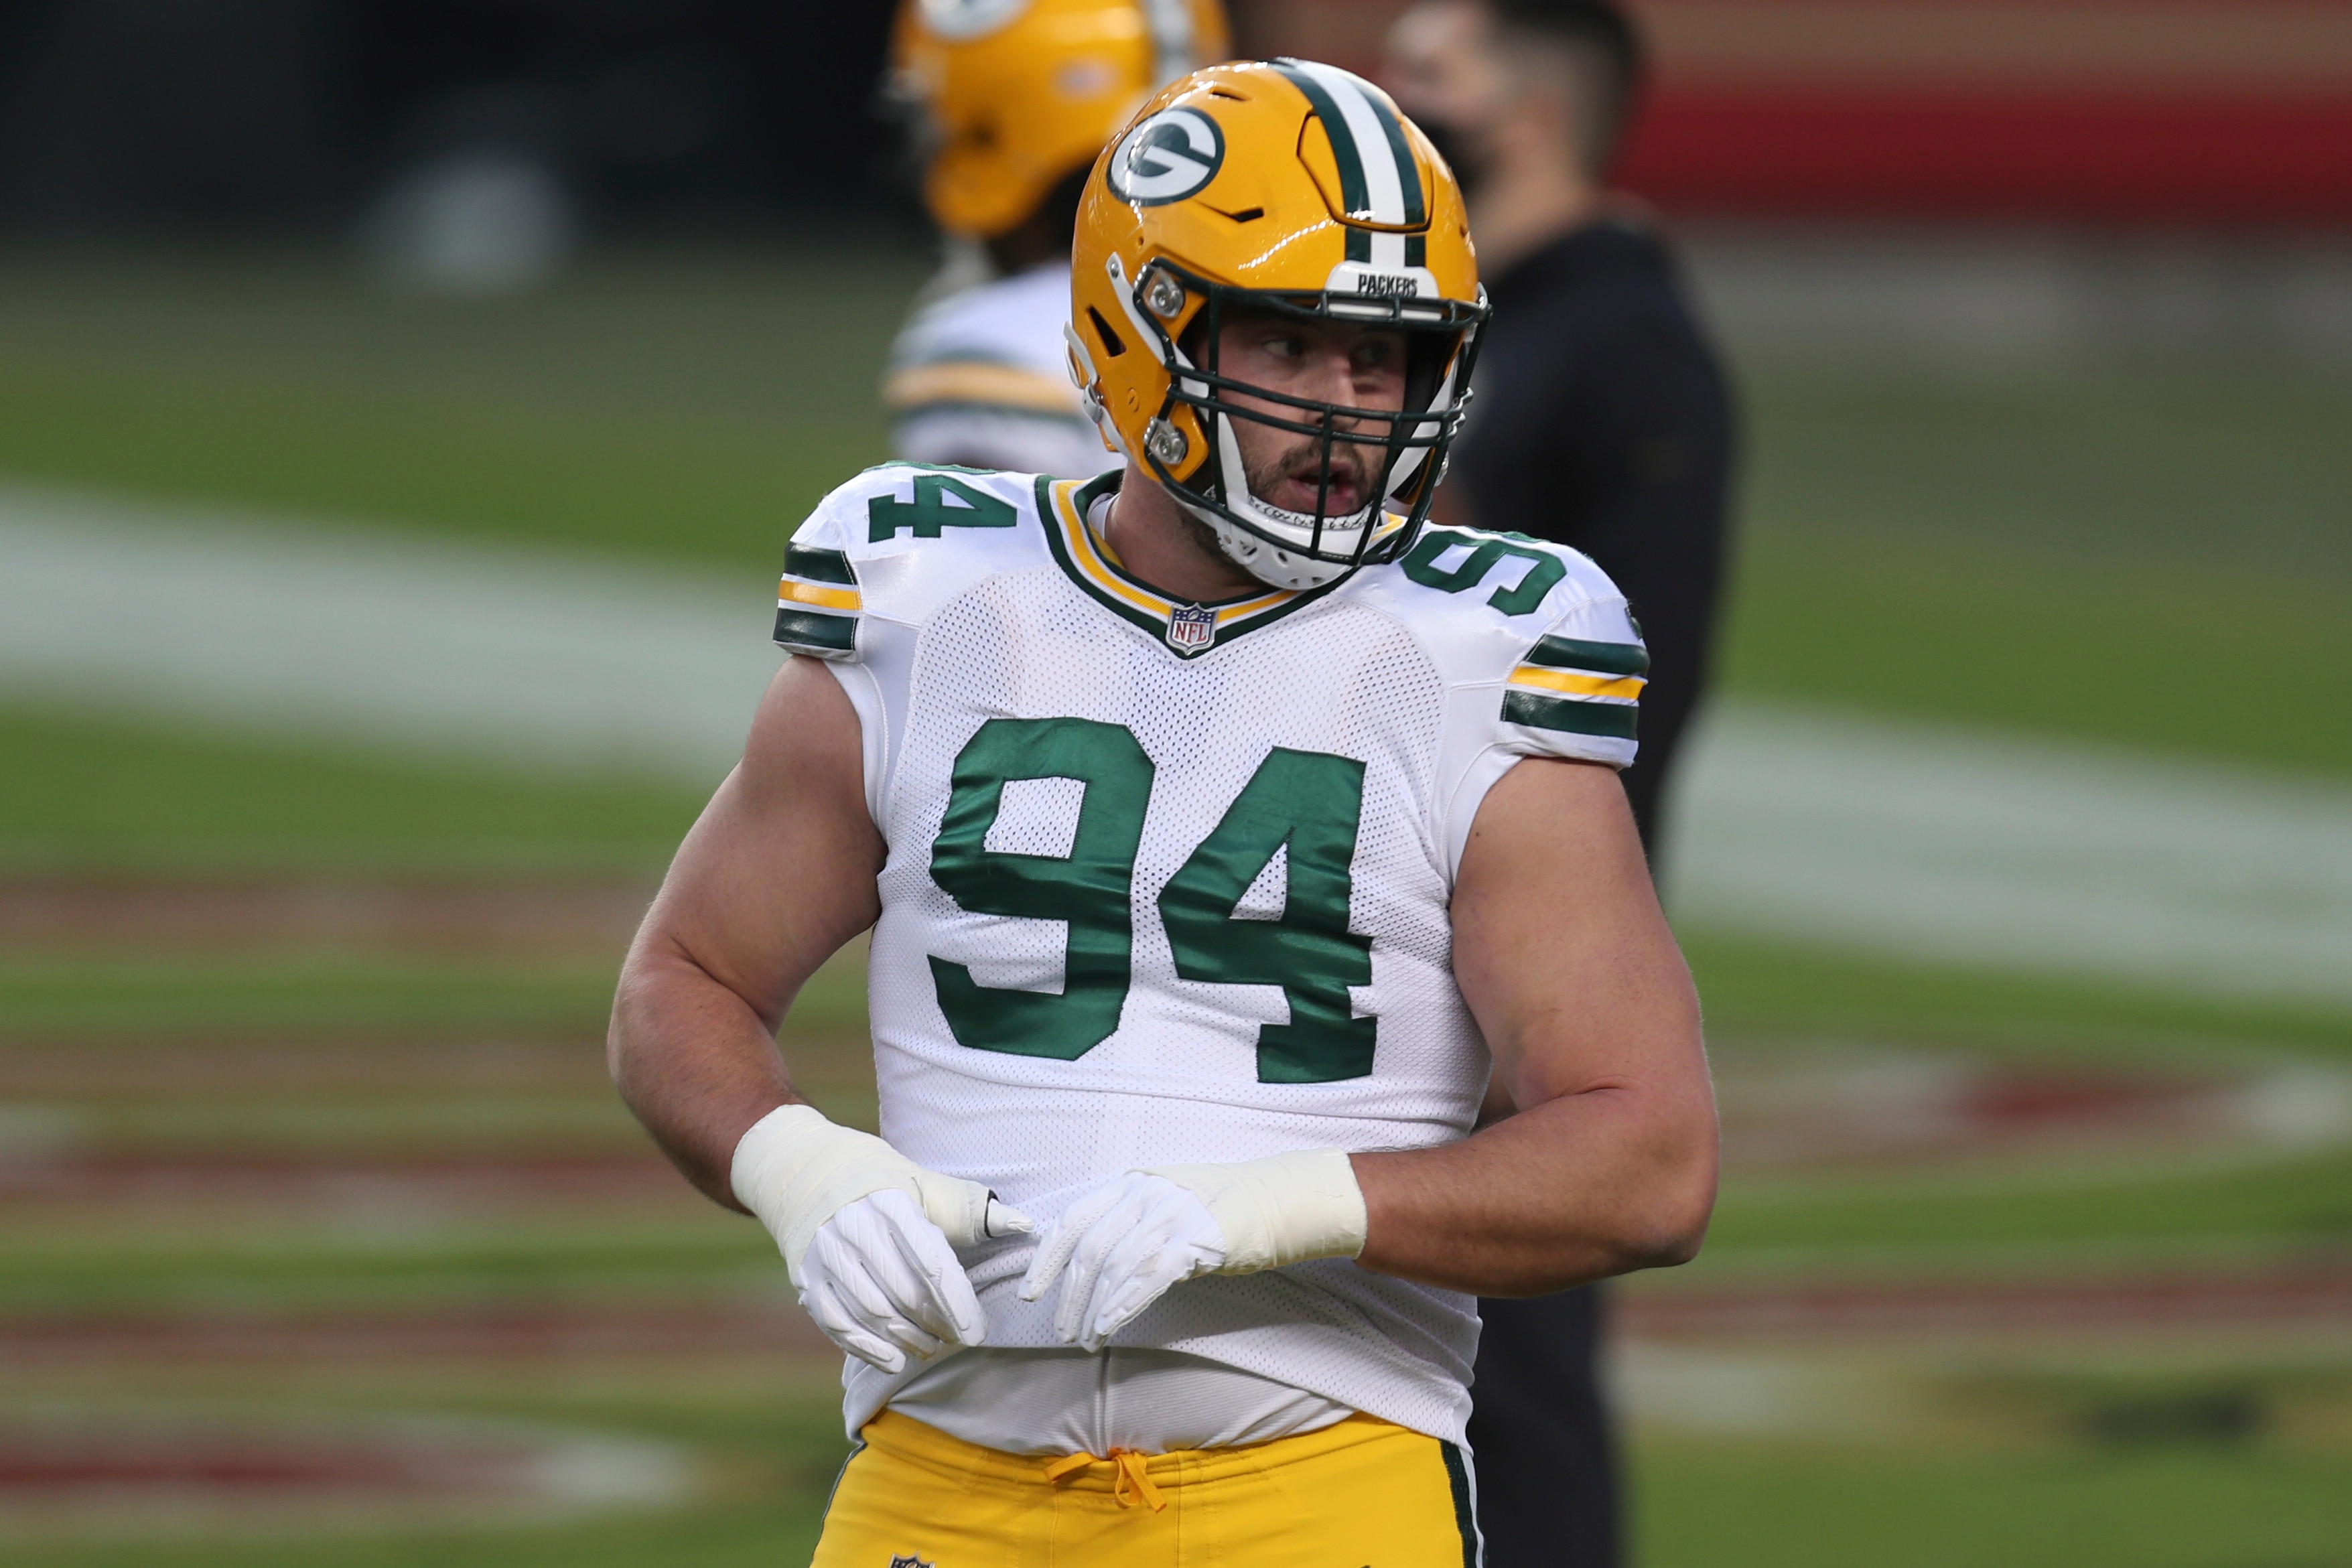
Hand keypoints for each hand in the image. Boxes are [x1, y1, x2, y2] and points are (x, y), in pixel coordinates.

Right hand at [730, 1105, 1032, 1368]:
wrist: (807, 1171)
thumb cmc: (883, 1181)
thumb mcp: (927, 1184)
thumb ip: (976, 1210)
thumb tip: (1026, 1225)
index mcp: (890, 1203)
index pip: (930, 1262)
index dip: (957, 1303)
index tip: (976, 1332)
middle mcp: (853, 1228)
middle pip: (902, 1293)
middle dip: (935, 1325)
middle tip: (957, 1339)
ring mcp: (825, 1256)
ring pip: (872, 1312)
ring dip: (906, 1340)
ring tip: (931, 1348)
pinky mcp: (806, 1278)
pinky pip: (836, 1323)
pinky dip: (866, 1348)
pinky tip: (893, 1359)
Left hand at [1018, 1173, 1225, 1350]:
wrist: (1275, 1200)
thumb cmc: (1218, 1205)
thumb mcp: (1163, 1198)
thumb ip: (1126, 1218)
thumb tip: (1085, 1259)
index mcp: (1130, 1183)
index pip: (1073, 1219)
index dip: (1046, 1258)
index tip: (1031, 1292)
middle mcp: (1144, 1195)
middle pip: (1089, 1250)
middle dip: (1068, 1295)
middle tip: (1061, 1330)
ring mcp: (1169, 1216)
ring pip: (1114, 1269)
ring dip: (1093, 1310)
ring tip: (1085, 1339)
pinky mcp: (1194, 1241)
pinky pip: (1146, 1278)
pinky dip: (1122, 1306)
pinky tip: (1108, 1327)